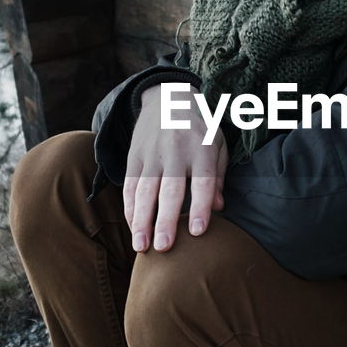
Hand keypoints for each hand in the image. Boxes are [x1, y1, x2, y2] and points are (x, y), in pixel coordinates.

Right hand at [124, 84, 228, 251]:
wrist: (168, 97)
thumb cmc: (200, 128)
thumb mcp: (218, 144)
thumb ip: (218, 177)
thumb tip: (218, 207)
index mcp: (202, 148)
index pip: (203, 182)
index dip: (200, 207)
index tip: (197, 232)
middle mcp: (176, 150)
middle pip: (170, 190)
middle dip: (165, 220)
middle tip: (163, 248)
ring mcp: (152, 153)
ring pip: (144, 190)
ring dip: (141, 220)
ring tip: (140, 246)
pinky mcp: (134, 156)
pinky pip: (129, 184)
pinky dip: (129, 207)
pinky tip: (132, 226)